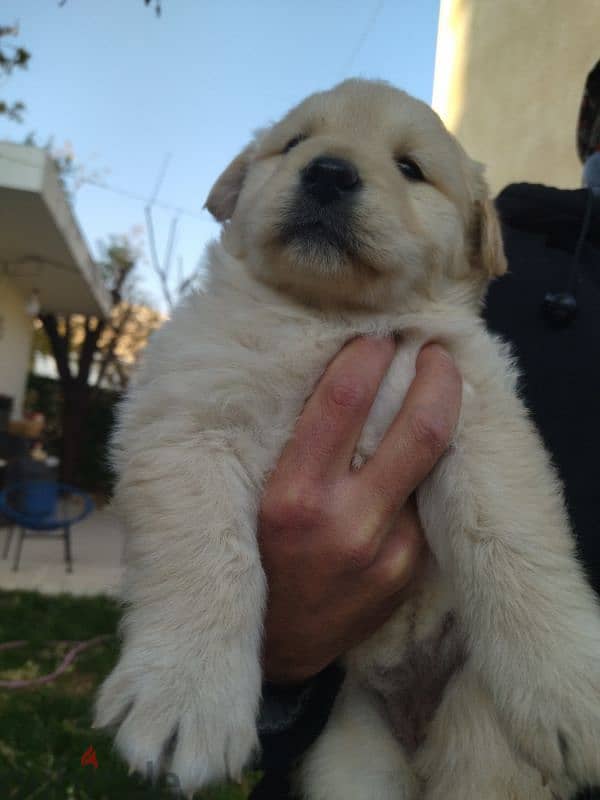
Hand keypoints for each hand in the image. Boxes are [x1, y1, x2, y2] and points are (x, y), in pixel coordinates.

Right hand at [258, 338, 461, 683]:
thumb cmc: (253, 555)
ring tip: (436, 389)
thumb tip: (334, 377)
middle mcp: (345, 522)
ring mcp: (386, 551)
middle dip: (438, 377)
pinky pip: (425, 505)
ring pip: (432, 464)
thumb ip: (290, 444)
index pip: (343, 401)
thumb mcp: (251, 497)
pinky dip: (423, 471)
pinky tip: (414, 458)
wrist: (276, 646)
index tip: (376, 336)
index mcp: (291, 496)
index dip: (368, 355)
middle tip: (437, 351)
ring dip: (438, 418)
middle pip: (419, 429)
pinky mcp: (408, 572)